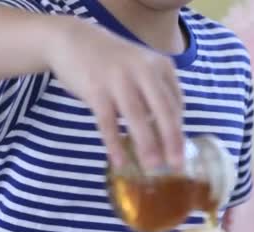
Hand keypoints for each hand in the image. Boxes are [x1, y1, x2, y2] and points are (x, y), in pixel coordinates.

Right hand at [46, 18, 184, 171]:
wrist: (73, 40)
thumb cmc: (110, 61)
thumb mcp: (140, 68)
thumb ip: (154, 93)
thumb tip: (167, 131)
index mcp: (160, 66)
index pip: (176, 103)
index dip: (179, 130)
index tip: (180, 153)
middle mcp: (143, 70)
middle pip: (163, 111)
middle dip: (172, 141)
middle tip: (176, 166)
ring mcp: (119, 79)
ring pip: (137, 118)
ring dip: (147, 145)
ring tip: (152, 168)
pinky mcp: (96, 90)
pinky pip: (108, 122)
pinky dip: (114, 143)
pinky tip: (119, 161)